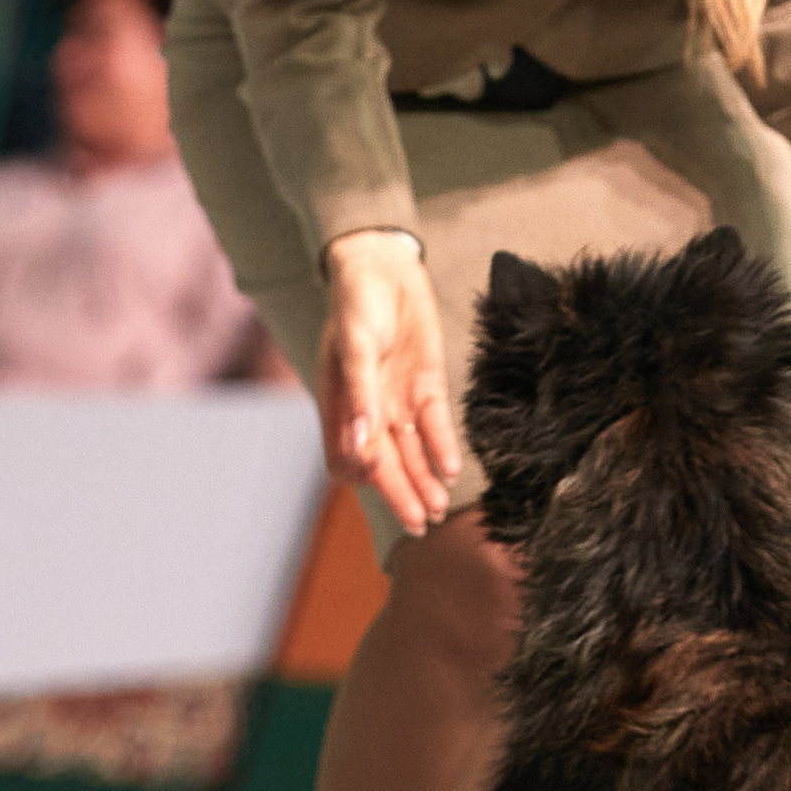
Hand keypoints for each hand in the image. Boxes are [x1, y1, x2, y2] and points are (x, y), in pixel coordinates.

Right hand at [318, 233, 460, 538]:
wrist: (383, 265)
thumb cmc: (356, 303)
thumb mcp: (354, 346)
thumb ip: (357, 396)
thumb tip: (358, 446)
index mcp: (340, 406)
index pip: (349, 458)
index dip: (364, 477)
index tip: (375, 488)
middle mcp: (369, 411)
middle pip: (386, 463)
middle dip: (401, 495)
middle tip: (420, 526)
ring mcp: (398, 400)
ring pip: (411, 453)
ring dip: (422, 481)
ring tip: (437, 510)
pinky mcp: (426, 386)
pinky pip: (434, 426)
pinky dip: (441, 448)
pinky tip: (451, 471)